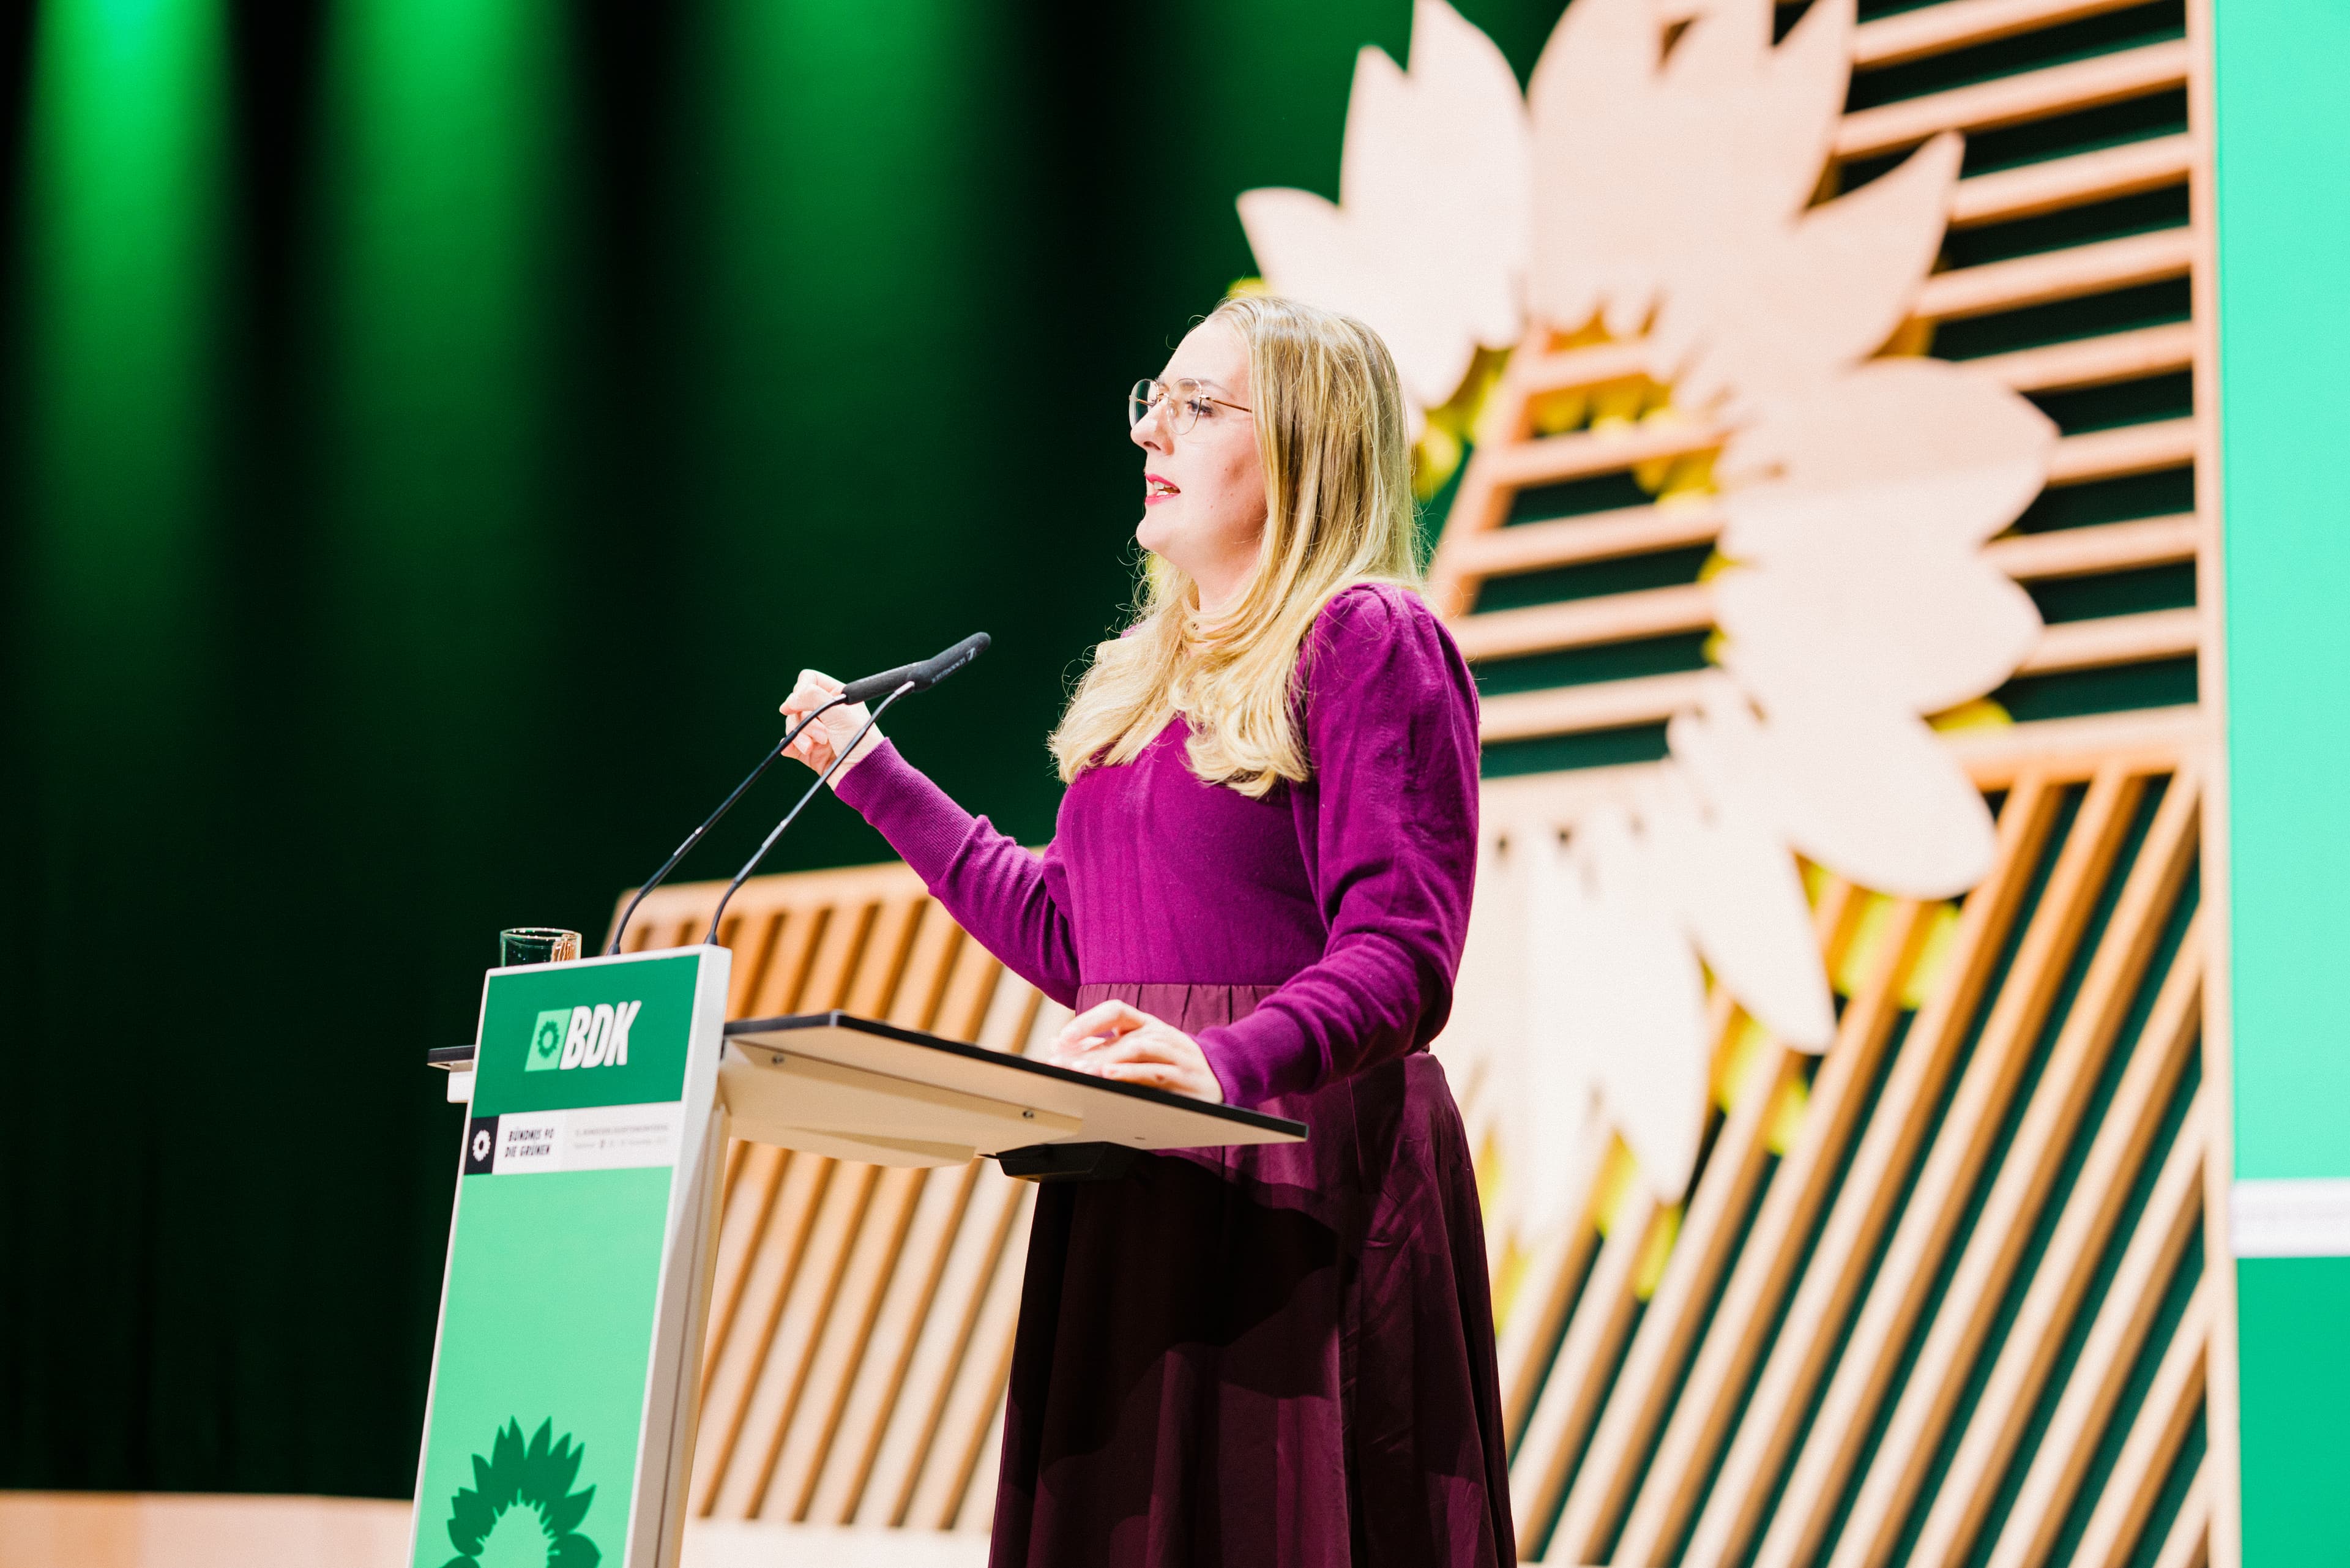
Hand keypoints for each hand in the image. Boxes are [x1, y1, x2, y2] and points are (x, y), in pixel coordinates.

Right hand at [779, 669, 884, 783]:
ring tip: (813, 747)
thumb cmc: (860, 741)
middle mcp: (827, 712)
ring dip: (801, 735)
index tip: (798, 702)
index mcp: (838, 696)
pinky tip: (793, 750)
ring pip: (793, 724)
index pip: (810, 680)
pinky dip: (790, 746)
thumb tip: (789, 700)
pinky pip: (791, 743)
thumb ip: (812, 697)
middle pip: (797, 704)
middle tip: (823, 735)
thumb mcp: (839, 712)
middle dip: (805, 720)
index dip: (801, 690)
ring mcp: (818, 732)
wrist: (865, 775)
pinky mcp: (811, 751)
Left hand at [1043, 1001, 1225, 1102]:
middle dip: (1087, 1053)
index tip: (1062, 1038)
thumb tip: (1057, 1045)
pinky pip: (1155, 1072)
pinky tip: (1110, 1077)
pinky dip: (1131, 1073)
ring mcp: (1175, 1053)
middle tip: (1060, 1066)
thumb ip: (1101, 1047)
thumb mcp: (1137, 1050)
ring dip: (1106, 1060)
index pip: (1116, 1010)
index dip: (1088, 1021)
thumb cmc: (1170, 1064)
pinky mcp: (1184, 1076)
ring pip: (1137, 1049)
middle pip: (1120, 1037)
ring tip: (1081, 1072)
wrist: (1220, 1078)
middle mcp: (1160, 1034)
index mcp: (1146, 1024)